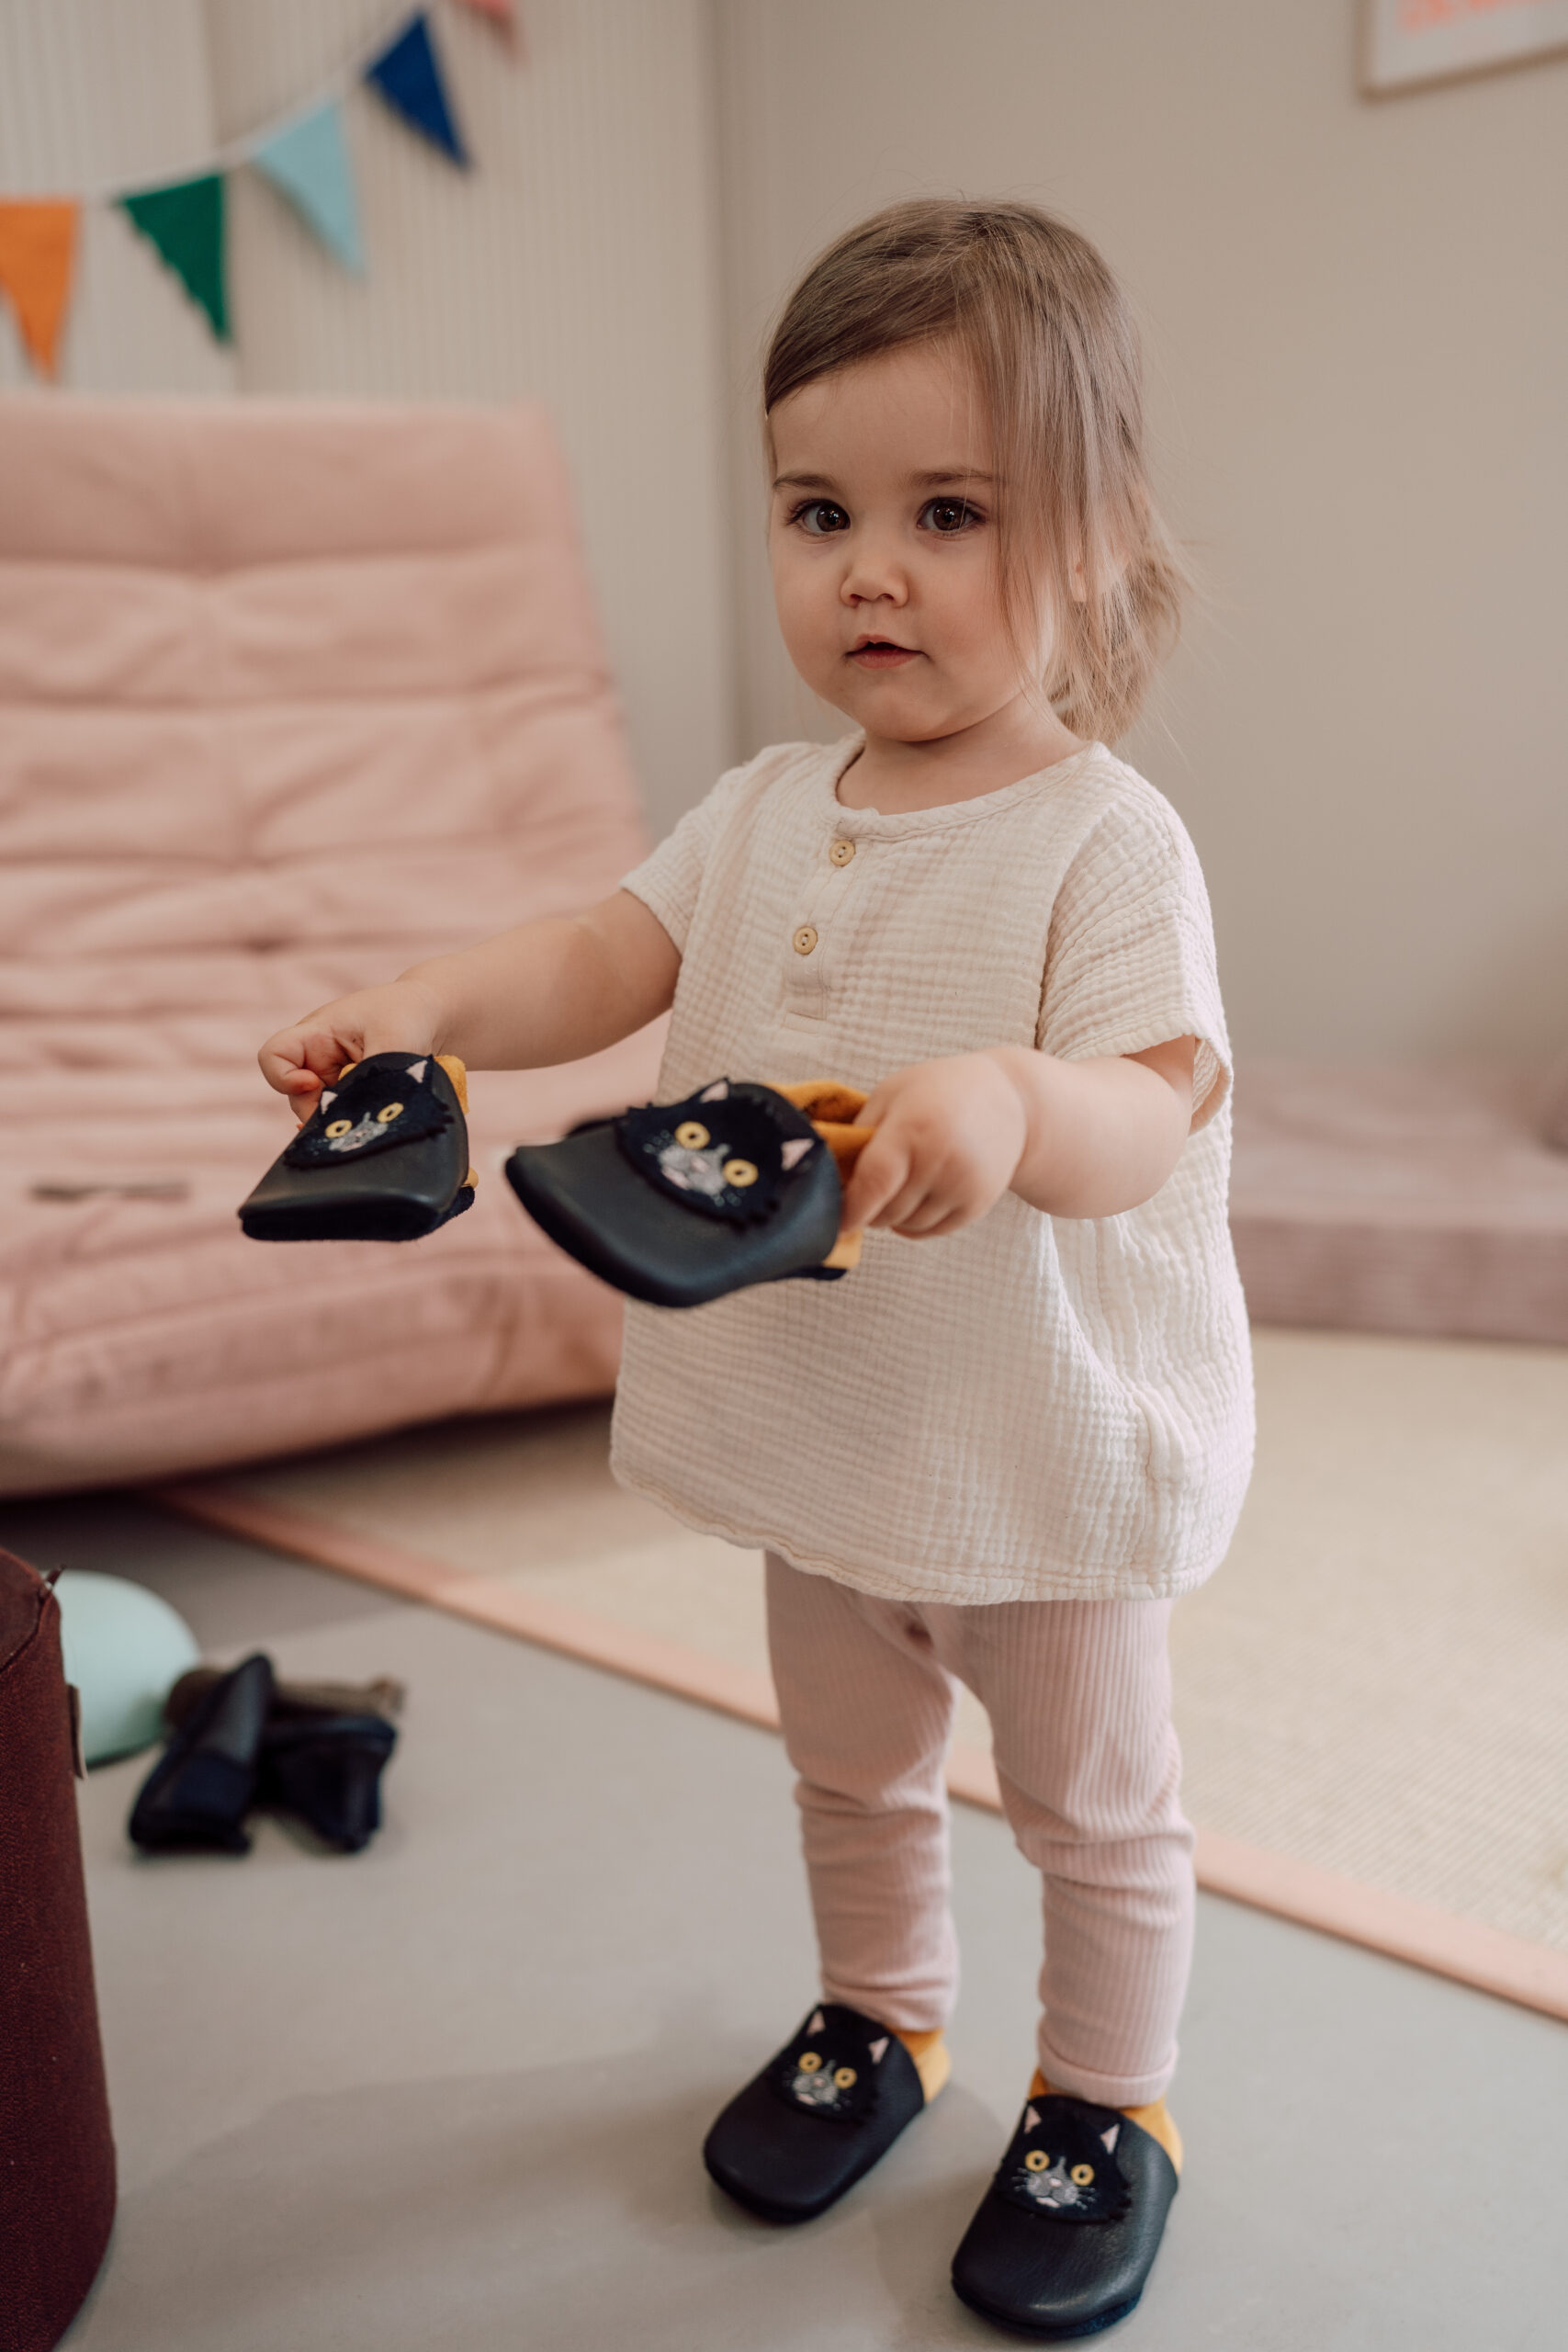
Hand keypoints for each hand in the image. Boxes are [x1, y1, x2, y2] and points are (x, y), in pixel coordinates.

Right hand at [258, 979, 444, 1122]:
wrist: (432, 1014)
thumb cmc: (407, 1015)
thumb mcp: (394, 1044)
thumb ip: (372, 1083)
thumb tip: (360, 1122)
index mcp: (317, 1034)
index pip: (274, 1056)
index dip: (283, 1078)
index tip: (314, 1084)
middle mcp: (317, 1057)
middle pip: (297, 1096)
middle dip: (323, 1111)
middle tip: (357, 1113)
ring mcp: (332, 1077)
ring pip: (321, 1111)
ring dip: (343, 1119)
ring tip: (376, 1113)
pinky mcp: (351, 1092)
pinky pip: (341, 1115)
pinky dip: (352, 1122)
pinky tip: (369, 1128)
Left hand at [838, 1054, 1028, 1239]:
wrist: (1010, 1100)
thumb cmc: (939, 1091)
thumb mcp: (893, 1094)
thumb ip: (861, 1133)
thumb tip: (829, 1175)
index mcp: (913, 1128)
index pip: (874, 1183)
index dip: (850, 1208)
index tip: (833, 1220)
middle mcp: (941, 1160)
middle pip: (887, 1211)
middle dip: (868, 1208)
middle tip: (866, 1189)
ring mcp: (963, 1186)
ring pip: (907, 1226)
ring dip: (891, 1217)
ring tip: (895, 1187)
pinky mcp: (978, 1204)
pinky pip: (932, 1232)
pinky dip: (913, 1225)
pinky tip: (913, 1200)